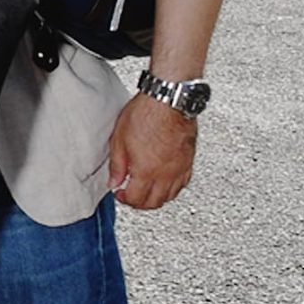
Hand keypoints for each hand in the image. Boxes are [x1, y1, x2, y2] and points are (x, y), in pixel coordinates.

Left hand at [107, 93, 198, 209]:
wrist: (169, 100)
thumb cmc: (145, 114)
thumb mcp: (119, 140)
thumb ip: (117, 165)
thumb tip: (114, 182)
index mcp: (147, 171)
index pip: (136, 199)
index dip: (125, 199)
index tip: (119, 192)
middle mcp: (166, 173)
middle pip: (155, 202)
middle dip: (140, 203)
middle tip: (131, 195)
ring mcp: (181, 167)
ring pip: (171, 195)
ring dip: (157, 197)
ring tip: (145, 189)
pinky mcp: (189, 159)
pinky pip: (183, 182)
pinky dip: (173, 188)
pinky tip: (165, 181)